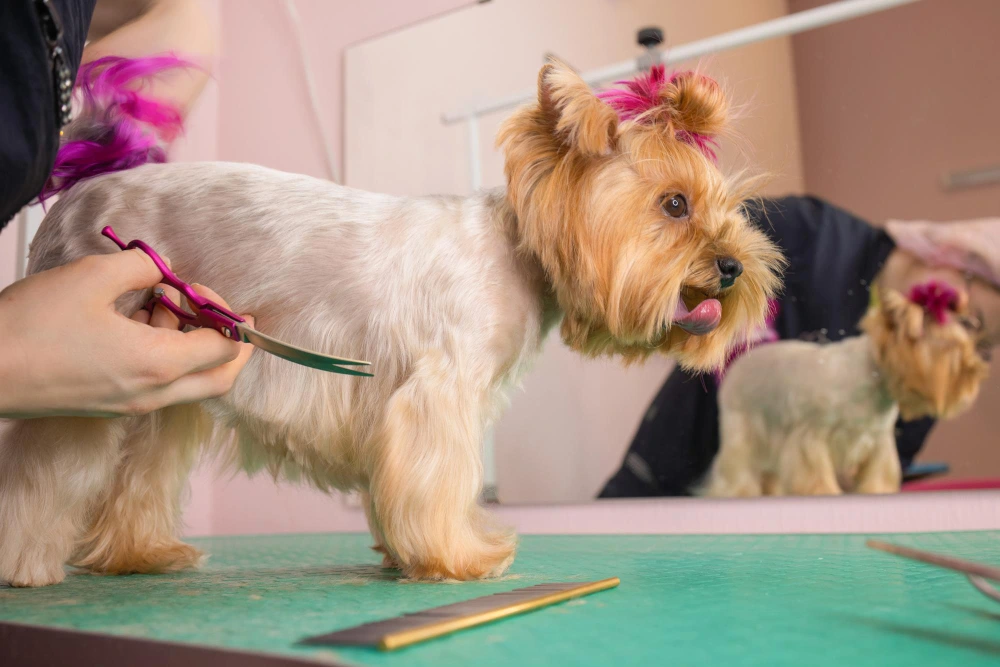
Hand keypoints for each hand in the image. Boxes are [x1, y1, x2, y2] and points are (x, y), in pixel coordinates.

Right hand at [0, 249, 253, 417]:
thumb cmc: (32, 326)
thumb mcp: (92, 278)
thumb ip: (141, 267)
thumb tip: (161, 269)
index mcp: (159, 364)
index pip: (225, 350)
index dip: (227, 317)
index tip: (203, 290)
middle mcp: (153, 394)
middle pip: (220, 379)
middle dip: (230, 345)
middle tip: (217, 311)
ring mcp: (132, 405)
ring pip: (189, 381)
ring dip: (189, 343)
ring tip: (157, 302)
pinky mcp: (111, 404)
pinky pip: (158, 384)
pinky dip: (164, 354)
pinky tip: (135, 320)